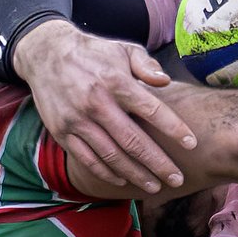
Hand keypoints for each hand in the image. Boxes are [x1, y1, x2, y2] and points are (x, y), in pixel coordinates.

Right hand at [16, 26, 197, 195]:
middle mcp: (96, 103)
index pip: (152, 110)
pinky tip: (123, 181)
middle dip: (158, 164)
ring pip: (112, 156)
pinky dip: (107, 173)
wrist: (45, 53)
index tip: (192, 144)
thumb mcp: (122, 49)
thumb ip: (146, 65)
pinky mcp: (63, 133)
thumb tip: (166, 82)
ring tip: (154, 187)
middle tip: (177, 179)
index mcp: (116, 81)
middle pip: (134, 141)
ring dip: (135, 174)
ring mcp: (77, 120)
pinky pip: (88, 159)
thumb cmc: (94, 53)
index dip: (174, 128)